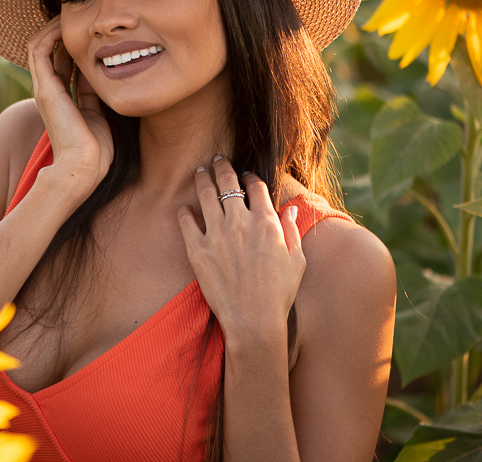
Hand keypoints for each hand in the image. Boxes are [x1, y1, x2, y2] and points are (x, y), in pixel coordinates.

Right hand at [27, 16, 112, 196]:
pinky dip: (49, 33)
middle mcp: (50, 91)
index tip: (91, 30)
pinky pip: (39, 50)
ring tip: (68, 13)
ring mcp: (44, 89)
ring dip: (52, 26)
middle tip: (79, 14)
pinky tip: (65, 24)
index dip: (74, 43)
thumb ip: (97, 92)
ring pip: (39, 45)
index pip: (62, 61)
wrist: (83, 168)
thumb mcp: (101, 111)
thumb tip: (105, 71)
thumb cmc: (97, 149)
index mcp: (63, 98)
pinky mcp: (44, 88)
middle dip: (61, 30)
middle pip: (49, 50)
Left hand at [177, 155, 304, 339]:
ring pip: (205, 195)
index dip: (250, 176)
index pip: (255, 186)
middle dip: (222, 166)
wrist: (253, 321)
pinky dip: (184, 212)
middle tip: (217, 159)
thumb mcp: (297, 261)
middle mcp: (240, 223)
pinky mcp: (197, 250)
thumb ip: (292, 232)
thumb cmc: (279, 294)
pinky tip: (184, 208)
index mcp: (266, 222)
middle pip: (227, 182)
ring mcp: (216, 235)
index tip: (246, 174)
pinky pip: (186, 222)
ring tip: (199, 171)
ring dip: (202, 179)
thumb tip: (290, 211)